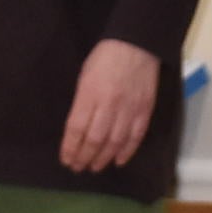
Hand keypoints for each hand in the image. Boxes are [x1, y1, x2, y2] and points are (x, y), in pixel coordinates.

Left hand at [62, 39, 161, 172]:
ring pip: (115, 141)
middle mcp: (109, 105)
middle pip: (95, 139)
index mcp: (89, 94)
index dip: (70, 148)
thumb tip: (79, 129)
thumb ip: (82, 103)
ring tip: (95, 167)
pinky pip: (136, 135)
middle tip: (79, 167)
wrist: (137, 45)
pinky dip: (127, 151)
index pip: (76, 129)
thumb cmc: (105, 58)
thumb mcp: (84, 77)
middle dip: (84, 157)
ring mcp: (129, 108)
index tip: (66, 160)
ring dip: (103, 158)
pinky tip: (119, 160)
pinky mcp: (145, 110)